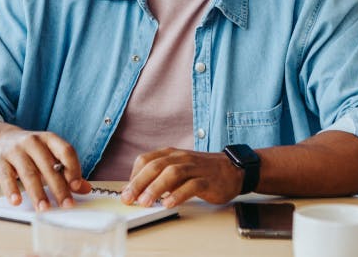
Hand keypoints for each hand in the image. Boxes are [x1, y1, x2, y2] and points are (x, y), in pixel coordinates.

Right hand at [0, 124, 91, 210]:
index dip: (73, 168)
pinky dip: (12, 190)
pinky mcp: (0, 161)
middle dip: (59, 187)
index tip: (77, 186)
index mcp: (49, 139)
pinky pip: (7, 177)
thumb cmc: (30, 151)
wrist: (0, 139)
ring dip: (38, 193)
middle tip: (66, 205)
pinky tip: (17, 201)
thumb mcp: (49, 155)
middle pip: (49, 166)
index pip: (66, 151)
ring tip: (44, 208)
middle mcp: (33, 141)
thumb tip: (85, 189)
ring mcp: (15, 150)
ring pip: (29, 173)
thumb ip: (66, 171)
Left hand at [120, 147, 243, 207]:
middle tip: (129, 198)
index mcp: (171, 153)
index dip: (134, 175)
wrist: (232, 169)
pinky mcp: (207, 179)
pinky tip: (169, 203)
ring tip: (145, 202)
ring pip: (172, 173)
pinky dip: (178, 194)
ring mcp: (194, 167)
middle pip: (156, 165)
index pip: (146, 159)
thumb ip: (160, 177)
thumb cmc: (201, 171)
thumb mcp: (178, 169)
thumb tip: (137, 190)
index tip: (126, 192)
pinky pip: (192, 185)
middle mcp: (181, 157)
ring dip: (156, 188)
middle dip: (139, 182)